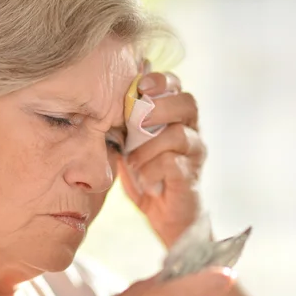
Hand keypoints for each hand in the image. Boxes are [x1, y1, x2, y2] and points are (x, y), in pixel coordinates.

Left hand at [118, 70, 205, 247]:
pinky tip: (143, 178)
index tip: (140, 85)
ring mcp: (194, 155)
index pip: (177, 86)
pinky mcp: (190, 178)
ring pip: (179, 134)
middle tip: (138, 118)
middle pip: (187, 103)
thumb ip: (125, 124)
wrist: (167, 215)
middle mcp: (192, 131)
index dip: (161, 80)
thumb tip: (101, 100)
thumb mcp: (132, 145)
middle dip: (160, 106)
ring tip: (133, 160)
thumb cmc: (148, 174)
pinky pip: (172, 164)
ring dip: (149, 145)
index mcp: (178, 118)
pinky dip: (152, 169)